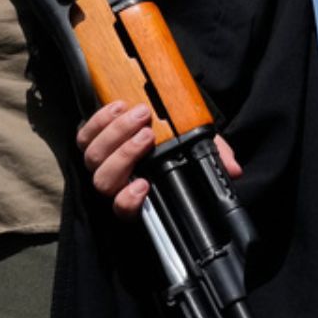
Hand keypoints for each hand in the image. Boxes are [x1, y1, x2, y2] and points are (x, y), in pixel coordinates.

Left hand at [76, 101, 242, 220]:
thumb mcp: (196, 148)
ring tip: (140, 114)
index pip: (124, 209)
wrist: (149, 117)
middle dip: (126, 155)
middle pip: (105, 180)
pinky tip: (119, 107)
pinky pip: (84, 135)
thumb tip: (233, 169)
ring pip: (94, 158)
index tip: (144, 185)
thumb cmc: (173, 139)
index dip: (128, 202)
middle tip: (148, 134)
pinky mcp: (88, 139)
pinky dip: (100, 120)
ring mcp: (99, 161)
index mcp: (137, 192)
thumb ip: (213, 158)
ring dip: (116, 134)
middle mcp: (114, 181)